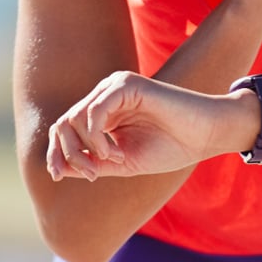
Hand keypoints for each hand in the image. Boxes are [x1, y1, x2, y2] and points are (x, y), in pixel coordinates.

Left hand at [45, 71, 255, 180]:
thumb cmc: (171, 147)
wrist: (205, 135)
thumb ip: (92, 163)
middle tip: (90, 174)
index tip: (58, 176)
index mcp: (102, 111)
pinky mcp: (127, 85)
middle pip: (63, 122)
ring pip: (75, 117)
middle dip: (66, 152)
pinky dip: (97, 137)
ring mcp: (114, 87)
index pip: (64, 127)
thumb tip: (58, 169)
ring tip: (109, 162)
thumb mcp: (123, 162)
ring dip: (85, 148)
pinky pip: (95, 111)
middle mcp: (104, 95)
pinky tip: (113, 152)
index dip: (55, 152)